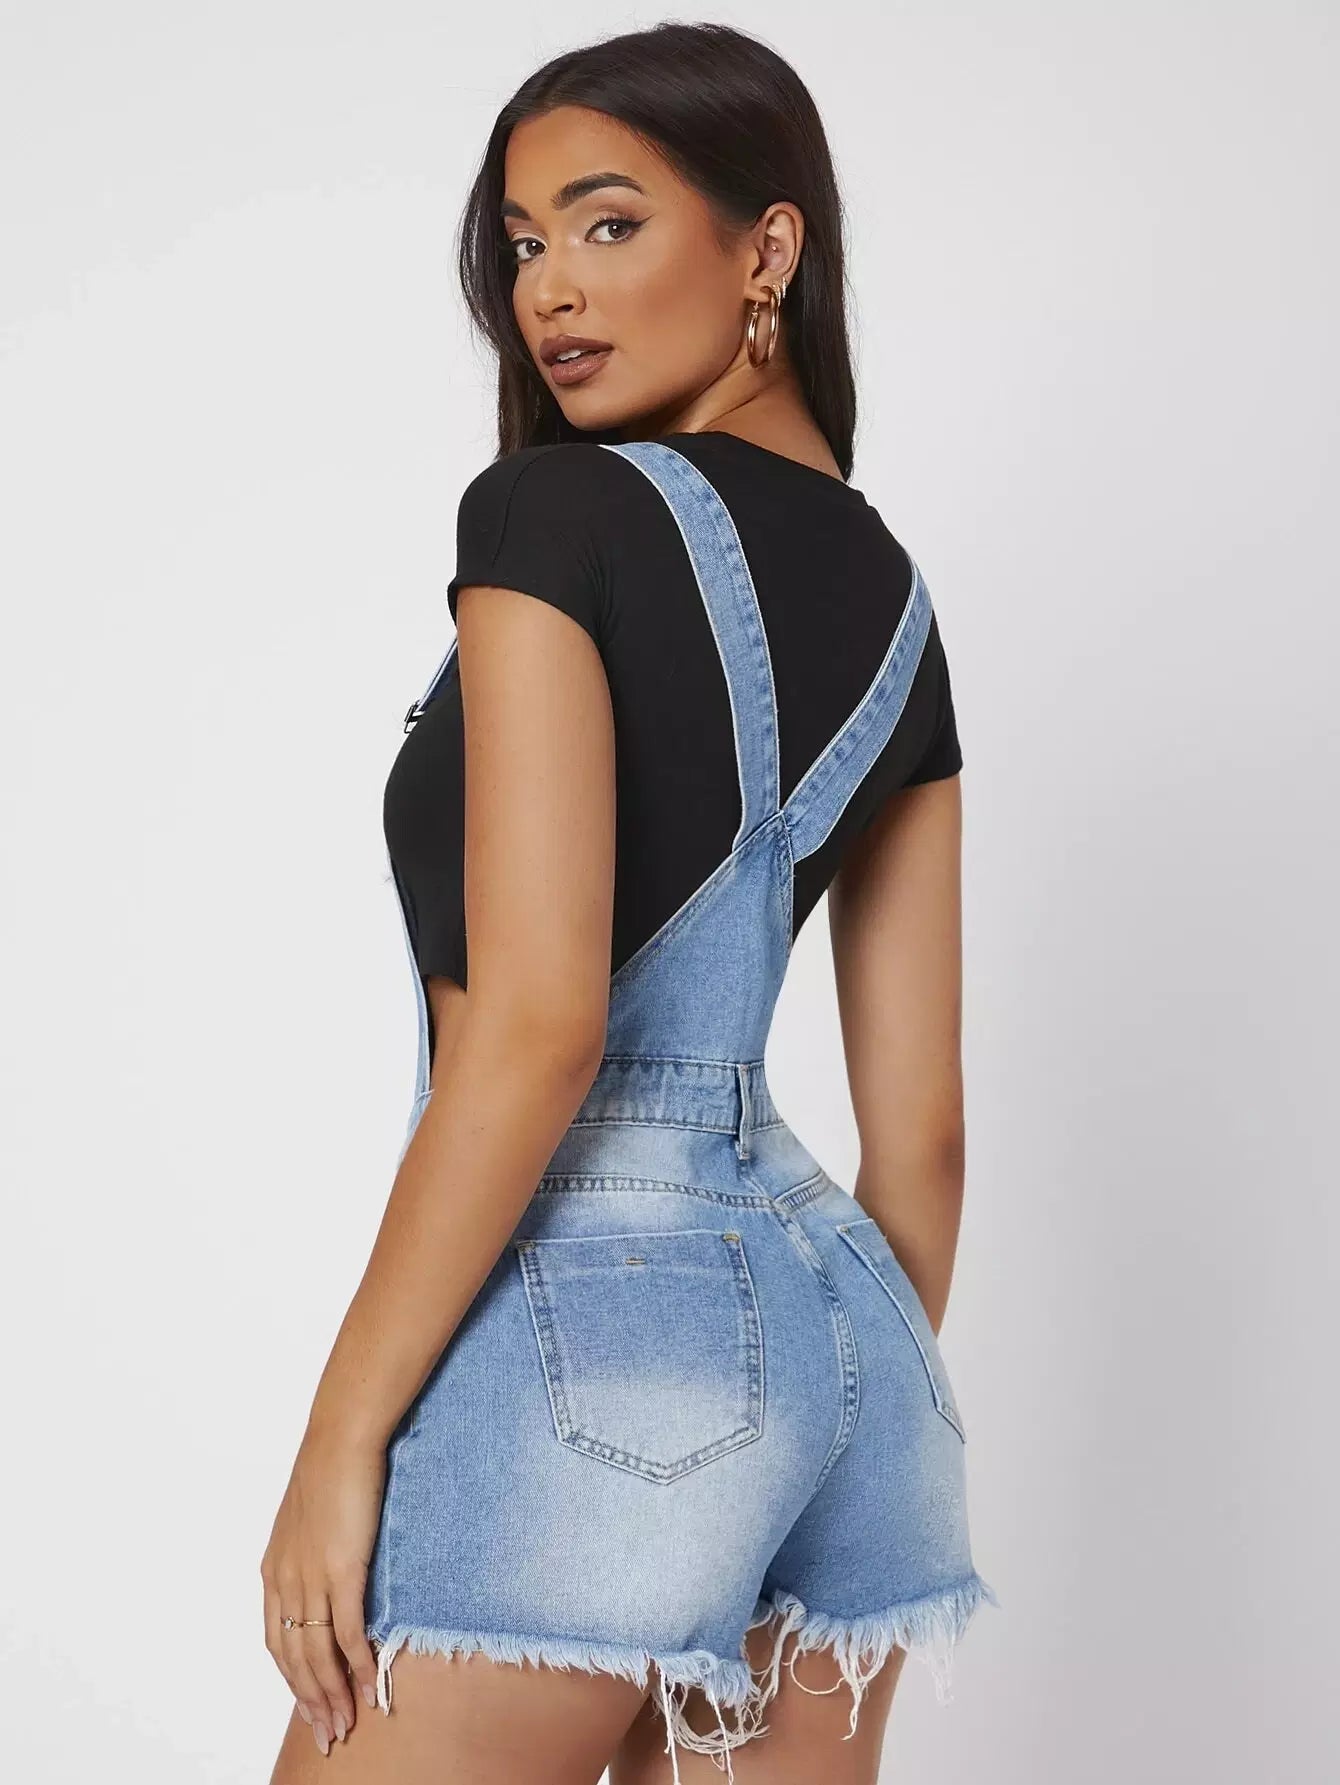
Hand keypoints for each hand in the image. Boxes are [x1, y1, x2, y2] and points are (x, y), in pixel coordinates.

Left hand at [260, 1427, 385, 1754]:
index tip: (309, 1705)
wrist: (341, 1437)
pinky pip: (348, 1631)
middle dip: (311, 1701)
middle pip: (294, 1658)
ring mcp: (312, 1578)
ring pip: (318, 1654)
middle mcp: (286, 1580)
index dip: (292, 1679)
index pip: (277, 1641)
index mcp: (274, 1570)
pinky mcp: (342, 1570)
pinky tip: (371, 1687)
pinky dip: (359, 1665)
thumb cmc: (331, 1467)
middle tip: (329, 1733)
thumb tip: (328, 1572)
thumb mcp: (309, 1519)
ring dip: (334, 1695)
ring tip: (348, 1723)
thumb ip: (312, 1552)